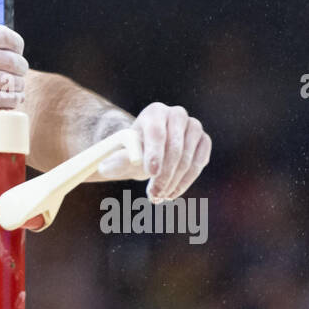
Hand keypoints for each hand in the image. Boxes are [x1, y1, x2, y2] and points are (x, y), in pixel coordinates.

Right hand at [0, 23, 26, 126]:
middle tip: (18, 77)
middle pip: (11, 60)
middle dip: (20, 70)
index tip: (17, 54)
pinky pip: (0, 99)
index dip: (17, 46)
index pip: (5, 36)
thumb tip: (4, 45)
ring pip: (9, 81)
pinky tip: (13, 101)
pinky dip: (12, 101)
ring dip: (18, 87)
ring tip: (17, 91)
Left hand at [96, 102, 210, 201]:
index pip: (157, 133)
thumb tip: (104, 168)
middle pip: (175, 148)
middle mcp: (177, 114)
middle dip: (164, 175)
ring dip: (174, 182)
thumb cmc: (134, 149)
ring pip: (188, 159)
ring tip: (159, 196)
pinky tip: (171, 192)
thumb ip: (116, 160)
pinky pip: (199, 163)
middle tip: (153, 195)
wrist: (151, 149)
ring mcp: (193, 126)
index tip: (151, 173)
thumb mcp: (123, 153)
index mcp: (155, 112)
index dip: (155, 153)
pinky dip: (186, 181)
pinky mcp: (204, 141)